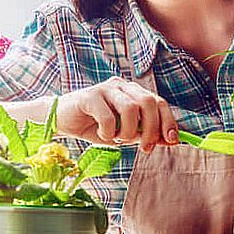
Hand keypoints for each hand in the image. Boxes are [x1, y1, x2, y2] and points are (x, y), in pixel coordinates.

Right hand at [57, 77, 178, 151]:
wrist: (62, 121)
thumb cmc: (94, 126)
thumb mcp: (124, 133)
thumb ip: (144, 133)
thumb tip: (170, 140)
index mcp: (132, 91)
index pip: (159, 101)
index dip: (168, 121)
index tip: (172, 140)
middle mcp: (122, 86)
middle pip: (149, 102)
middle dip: (151, 129)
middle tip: (144, 148)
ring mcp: (105, 88)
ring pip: (131, 108)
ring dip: (128, 132)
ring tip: (117, 139)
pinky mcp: (89, 95)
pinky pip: (108, 116)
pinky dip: (109, 132)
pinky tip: (102, 135)